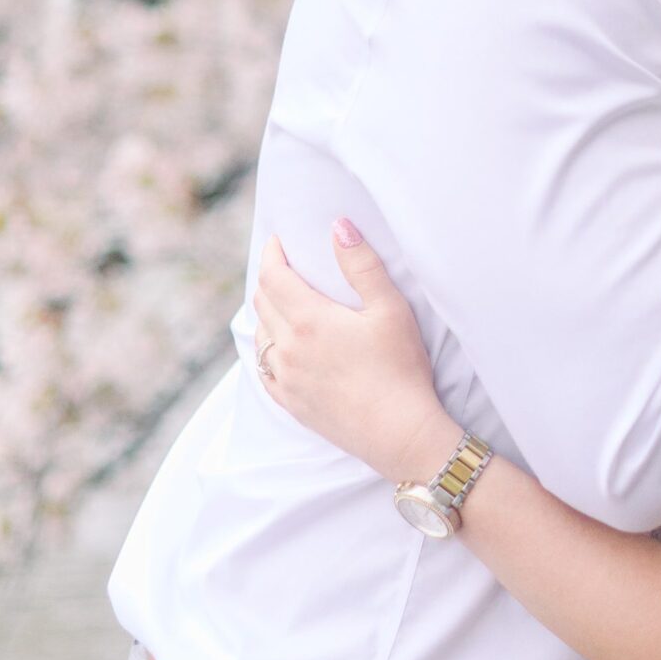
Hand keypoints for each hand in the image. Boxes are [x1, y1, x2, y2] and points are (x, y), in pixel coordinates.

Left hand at [253, 226, 459, 481]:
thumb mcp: (390, 310)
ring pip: (260, 335)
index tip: (279, 241)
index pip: (273, 276)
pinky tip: (279, 346)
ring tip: (283, 301)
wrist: (399, 433)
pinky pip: (264, 369)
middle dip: (269, 278)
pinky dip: (267, 348)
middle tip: (283, 265)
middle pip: (262, 302)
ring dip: (266, 312)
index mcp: (308, 320)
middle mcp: (287, 349)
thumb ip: (362, 265)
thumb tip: (339, 226)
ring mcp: (285, 379)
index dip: (272, 253)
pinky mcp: (291, 403)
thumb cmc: (400, 369)